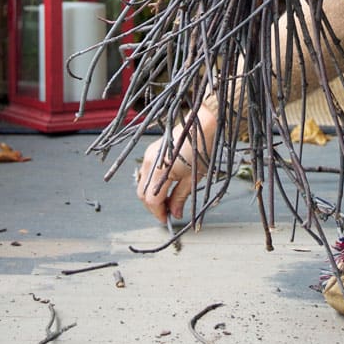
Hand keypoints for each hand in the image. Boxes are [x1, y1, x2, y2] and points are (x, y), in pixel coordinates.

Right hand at [136, 104, 216, 222]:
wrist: (201, 124)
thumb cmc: (200, 149)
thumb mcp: (192, 179)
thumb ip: (180, 198)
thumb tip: (175, 213)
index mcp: (159, 171)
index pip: (152, 200)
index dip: (159, 213)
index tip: (167, 220)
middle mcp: (149, 163)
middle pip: (142, 194)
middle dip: (153, 206)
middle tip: (168, 212)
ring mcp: (148, 156)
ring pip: (142, 184)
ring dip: (151, 195)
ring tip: (168, 200)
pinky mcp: (151, 151)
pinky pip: (146, 173)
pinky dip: (152, 184)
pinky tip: (165, 186)